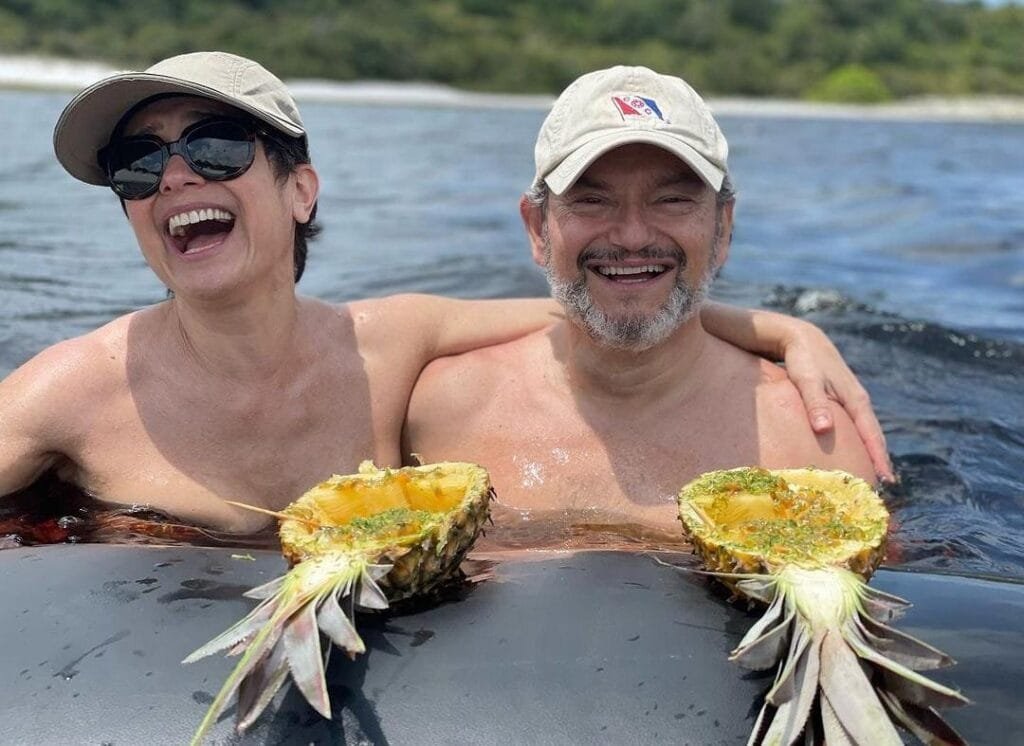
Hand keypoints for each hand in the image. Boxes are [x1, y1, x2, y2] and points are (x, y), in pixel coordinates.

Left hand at [782, 322, 893, 482]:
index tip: (885, 480)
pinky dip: (860, 440)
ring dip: (871, 451)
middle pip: (873, 434)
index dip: (878, 457)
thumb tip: (823, 430)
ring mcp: (851, 399)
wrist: (800, 337)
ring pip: (866, 430)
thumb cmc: (802, 359)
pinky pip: (856, 425)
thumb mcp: (806, 380)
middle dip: (879, 459)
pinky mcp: (842, 399)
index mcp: (855, 399)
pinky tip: (855, 453)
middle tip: (882, 486)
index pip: (871, 434)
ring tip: (873, 475)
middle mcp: (858, 400)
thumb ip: (815, 403)